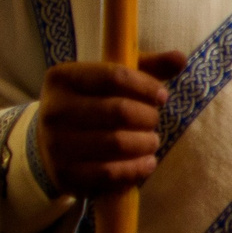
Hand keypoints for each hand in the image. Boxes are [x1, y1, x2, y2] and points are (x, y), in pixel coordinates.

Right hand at [38, 52, 187, 196]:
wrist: (51, 144)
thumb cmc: (92, 104)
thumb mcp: (112, 80)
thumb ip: (147, 67)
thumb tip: (180, 58)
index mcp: (63, 78)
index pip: (114, 76)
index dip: (146, 87)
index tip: (161, 96)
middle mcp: (54, 110)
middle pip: (120, 111)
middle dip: (148, 117)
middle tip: (154, 121)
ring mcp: (56, 144)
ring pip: (117, 143)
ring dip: (146, 143)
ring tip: (151, 141)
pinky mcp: (64, 174)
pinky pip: (111, 173)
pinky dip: (136, 169)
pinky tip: (147, 162)